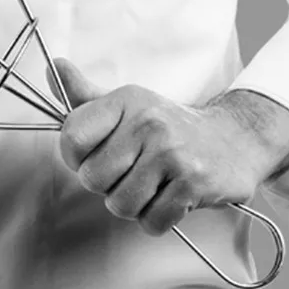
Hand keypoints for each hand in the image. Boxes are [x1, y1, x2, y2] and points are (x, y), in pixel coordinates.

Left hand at [49, 58, 270, 236]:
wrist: (234, 139)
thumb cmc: (169, 126)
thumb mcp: (128, 105)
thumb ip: (85, 96)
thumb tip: (53, 66)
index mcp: (125, 100)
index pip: (72, 136)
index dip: (76, 157)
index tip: (93, 157)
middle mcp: (147, 122)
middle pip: (93, 178)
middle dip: (107, 186)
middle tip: (129, 174)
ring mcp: (171, 152)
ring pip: (120, 205)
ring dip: (133, 205)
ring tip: (151, 186)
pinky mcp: (192, 182)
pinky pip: (152, 222)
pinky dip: (157, 219)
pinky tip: (170, 199)